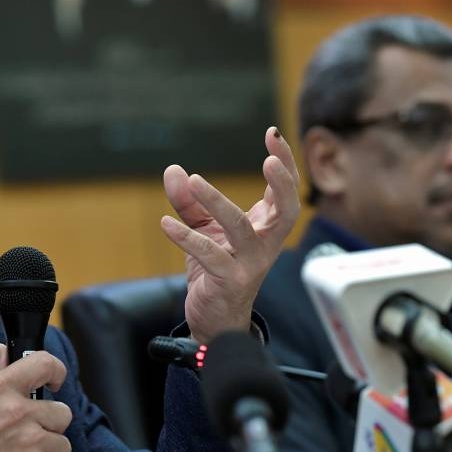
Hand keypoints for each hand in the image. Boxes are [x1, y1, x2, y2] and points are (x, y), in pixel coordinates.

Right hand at [0, 344, 72, 451]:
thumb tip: (3, 353)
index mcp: (0, 390)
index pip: (45, 365)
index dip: (56, 372)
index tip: (54, 383)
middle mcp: (19, 415)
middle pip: (62, 413)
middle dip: (49, 424)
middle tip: (28, 434)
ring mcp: (30, 447)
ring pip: (62, 446)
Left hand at [160, 126, 299, 341]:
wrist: (214, 317)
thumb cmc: (215, 268)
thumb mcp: (202, 229)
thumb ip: (189, 201)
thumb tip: (173, 170)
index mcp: (266, 227)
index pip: (284, 191)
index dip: (284, 162)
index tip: (272, 133)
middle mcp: (265, 244)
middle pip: (286, 211)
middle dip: (283, 184)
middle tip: (269, 160)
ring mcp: (249, 265)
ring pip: (241, 229)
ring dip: (218, 203)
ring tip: (195, 181)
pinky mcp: (229, 281)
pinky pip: (209, 255)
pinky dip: (187, 238)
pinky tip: (166, 223)